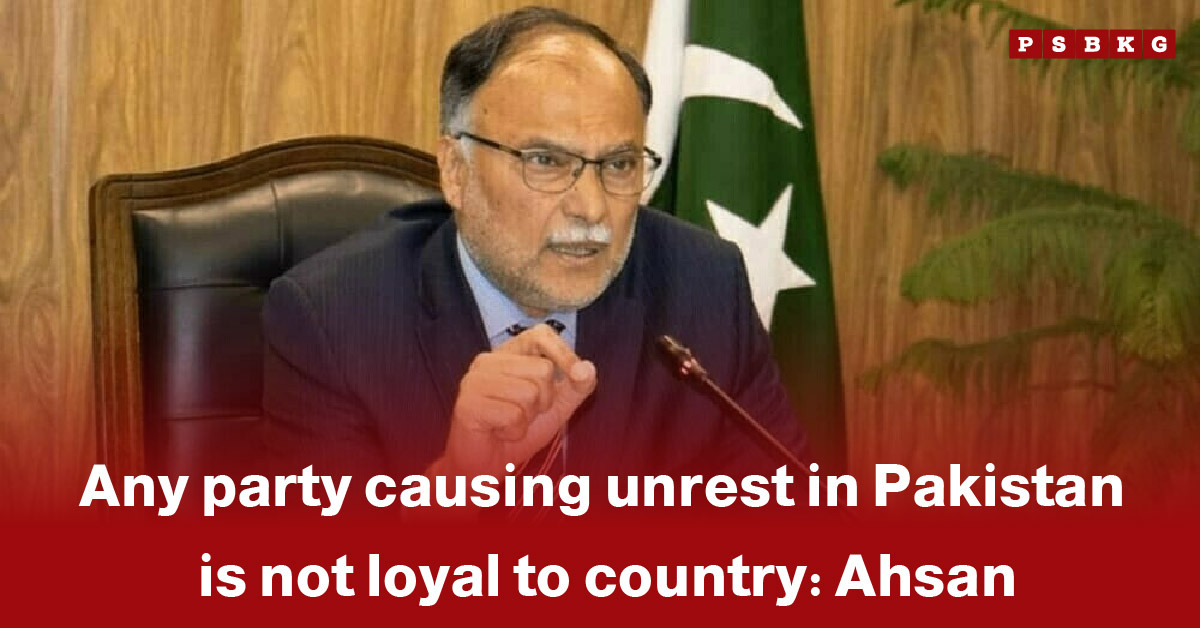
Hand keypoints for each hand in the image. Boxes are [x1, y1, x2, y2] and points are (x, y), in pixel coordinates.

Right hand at [435, 323, 596, 476]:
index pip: (540, 335)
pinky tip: (498, 433)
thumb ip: (576, 387)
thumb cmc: (517, 433)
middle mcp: (488, 361)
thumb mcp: (556, 408)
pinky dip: (514, 432)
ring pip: (528, 393)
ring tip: (508, 424)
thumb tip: (587, 368)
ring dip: (526, 419)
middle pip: (542, 369)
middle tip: (522, 414)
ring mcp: (474, 380)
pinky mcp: (467, 404)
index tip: (577, 375)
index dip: (564, 353)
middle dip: (543, 401)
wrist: (485, 467)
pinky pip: (512, 416)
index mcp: (508, 355)